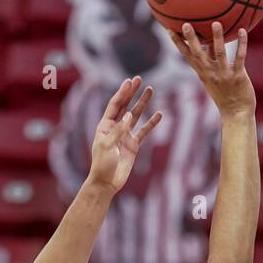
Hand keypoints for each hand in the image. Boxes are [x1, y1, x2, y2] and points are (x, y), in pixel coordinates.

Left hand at [88, 77, 162, 193]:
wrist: (107, 182)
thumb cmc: (102, 164)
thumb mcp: (108, 146)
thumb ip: (119, 131)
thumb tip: (129, 115)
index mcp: (105, 125)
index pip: (115, 105)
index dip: (122, 93)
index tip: (130, 81)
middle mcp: (115, 127)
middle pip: (126, 106)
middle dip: (132, 93)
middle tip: (140, 79)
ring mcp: (125, 135)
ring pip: (136, 116)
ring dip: (143, 103)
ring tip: (151, 90)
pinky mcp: (134, 145)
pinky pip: (144, 131)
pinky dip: (152, 123)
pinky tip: (159, 114)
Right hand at [167, 21, 254, 117]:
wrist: (237, 114)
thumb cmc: (225, 95)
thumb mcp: (213, 79)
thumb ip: (210, 61)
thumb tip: (209, 42)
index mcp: (203, 73)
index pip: (186, 55)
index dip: (177, 42)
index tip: (168, 28)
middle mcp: (211, 73)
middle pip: (198, 54)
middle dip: (191, 39)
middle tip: (185, 24)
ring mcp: (224, 75)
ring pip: (219, 53)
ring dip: (217, 38)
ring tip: (216, 23)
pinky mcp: (238, 76)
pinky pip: (240, 57)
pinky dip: (242, 43)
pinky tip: (243, 30)